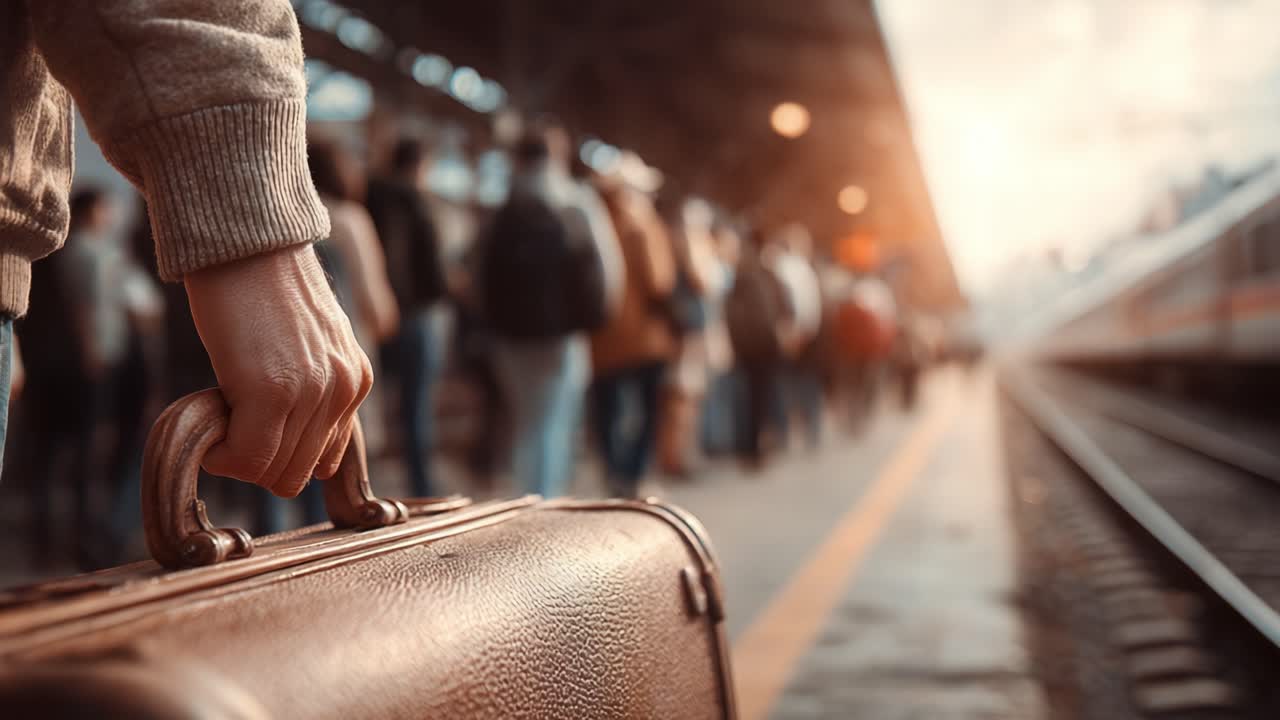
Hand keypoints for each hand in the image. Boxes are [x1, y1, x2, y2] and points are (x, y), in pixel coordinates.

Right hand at [185, 245, 372, 496]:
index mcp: (355, 380)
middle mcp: (343, 390)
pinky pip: (245, 458)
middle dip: (255, 459)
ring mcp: (312, 392)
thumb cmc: (263, 290)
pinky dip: (219, 454)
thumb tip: (314, 467)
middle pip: (296, 474)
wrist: (245, 241)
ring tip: (219, 408)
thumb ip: (317, 394)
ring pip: (271, 472)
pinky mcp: (272, 391)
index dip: (277, 453)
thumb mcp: (310, 345)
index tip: (249, 422)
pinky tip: (207, 417)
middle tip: (228, 419)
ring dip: (235, 454)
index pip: (322, 461)